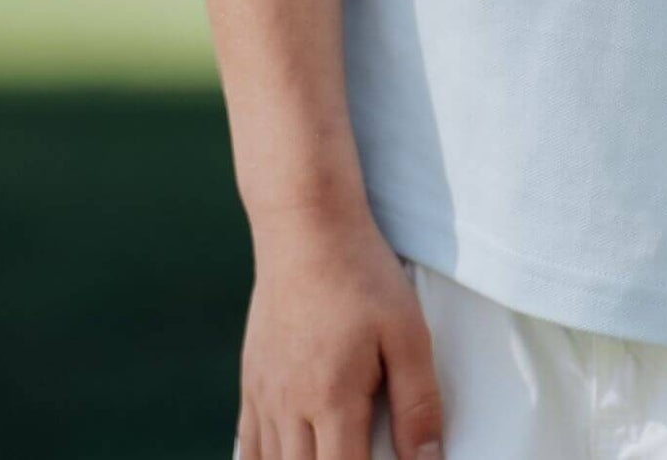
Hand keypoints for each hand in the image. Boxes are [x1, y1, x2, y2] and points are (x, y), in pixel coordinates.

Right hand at [235, 204, 445, 459]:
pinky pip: (247, 445)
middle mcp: (289, 406)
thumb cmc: (363, 276)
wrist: (306, 230)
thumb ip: (418, 403)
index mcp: (332, 398)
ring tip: (332, 450)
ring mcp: (263, 396)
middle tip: (362, 452)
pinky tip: (291, 453)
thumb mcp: (408, 334)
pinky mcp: (251, 381)